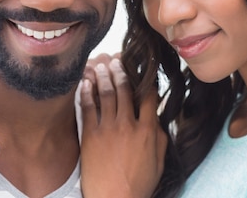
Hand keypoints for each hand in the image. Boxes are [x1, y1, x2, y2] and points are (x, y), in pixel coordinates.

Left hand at [80, 57, 166, 197]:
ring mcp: (108, 128)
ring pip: (106, 93)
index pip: (148, 97)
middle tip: (118, 61)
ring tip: (102, 65)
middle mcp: (128, 125)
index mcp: (147, 130)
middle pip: (125, 89)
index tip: (143, 73)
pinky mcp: (90, 135)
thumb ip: (159, 137)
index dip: (146, 82)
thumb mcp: (158, 162)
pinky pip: (88, 107)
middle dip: (122, 72)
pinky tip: (87, 81)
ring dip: (104, 76)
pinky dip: (87, 91)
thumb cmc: (138, 185)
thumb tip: (156, 119)